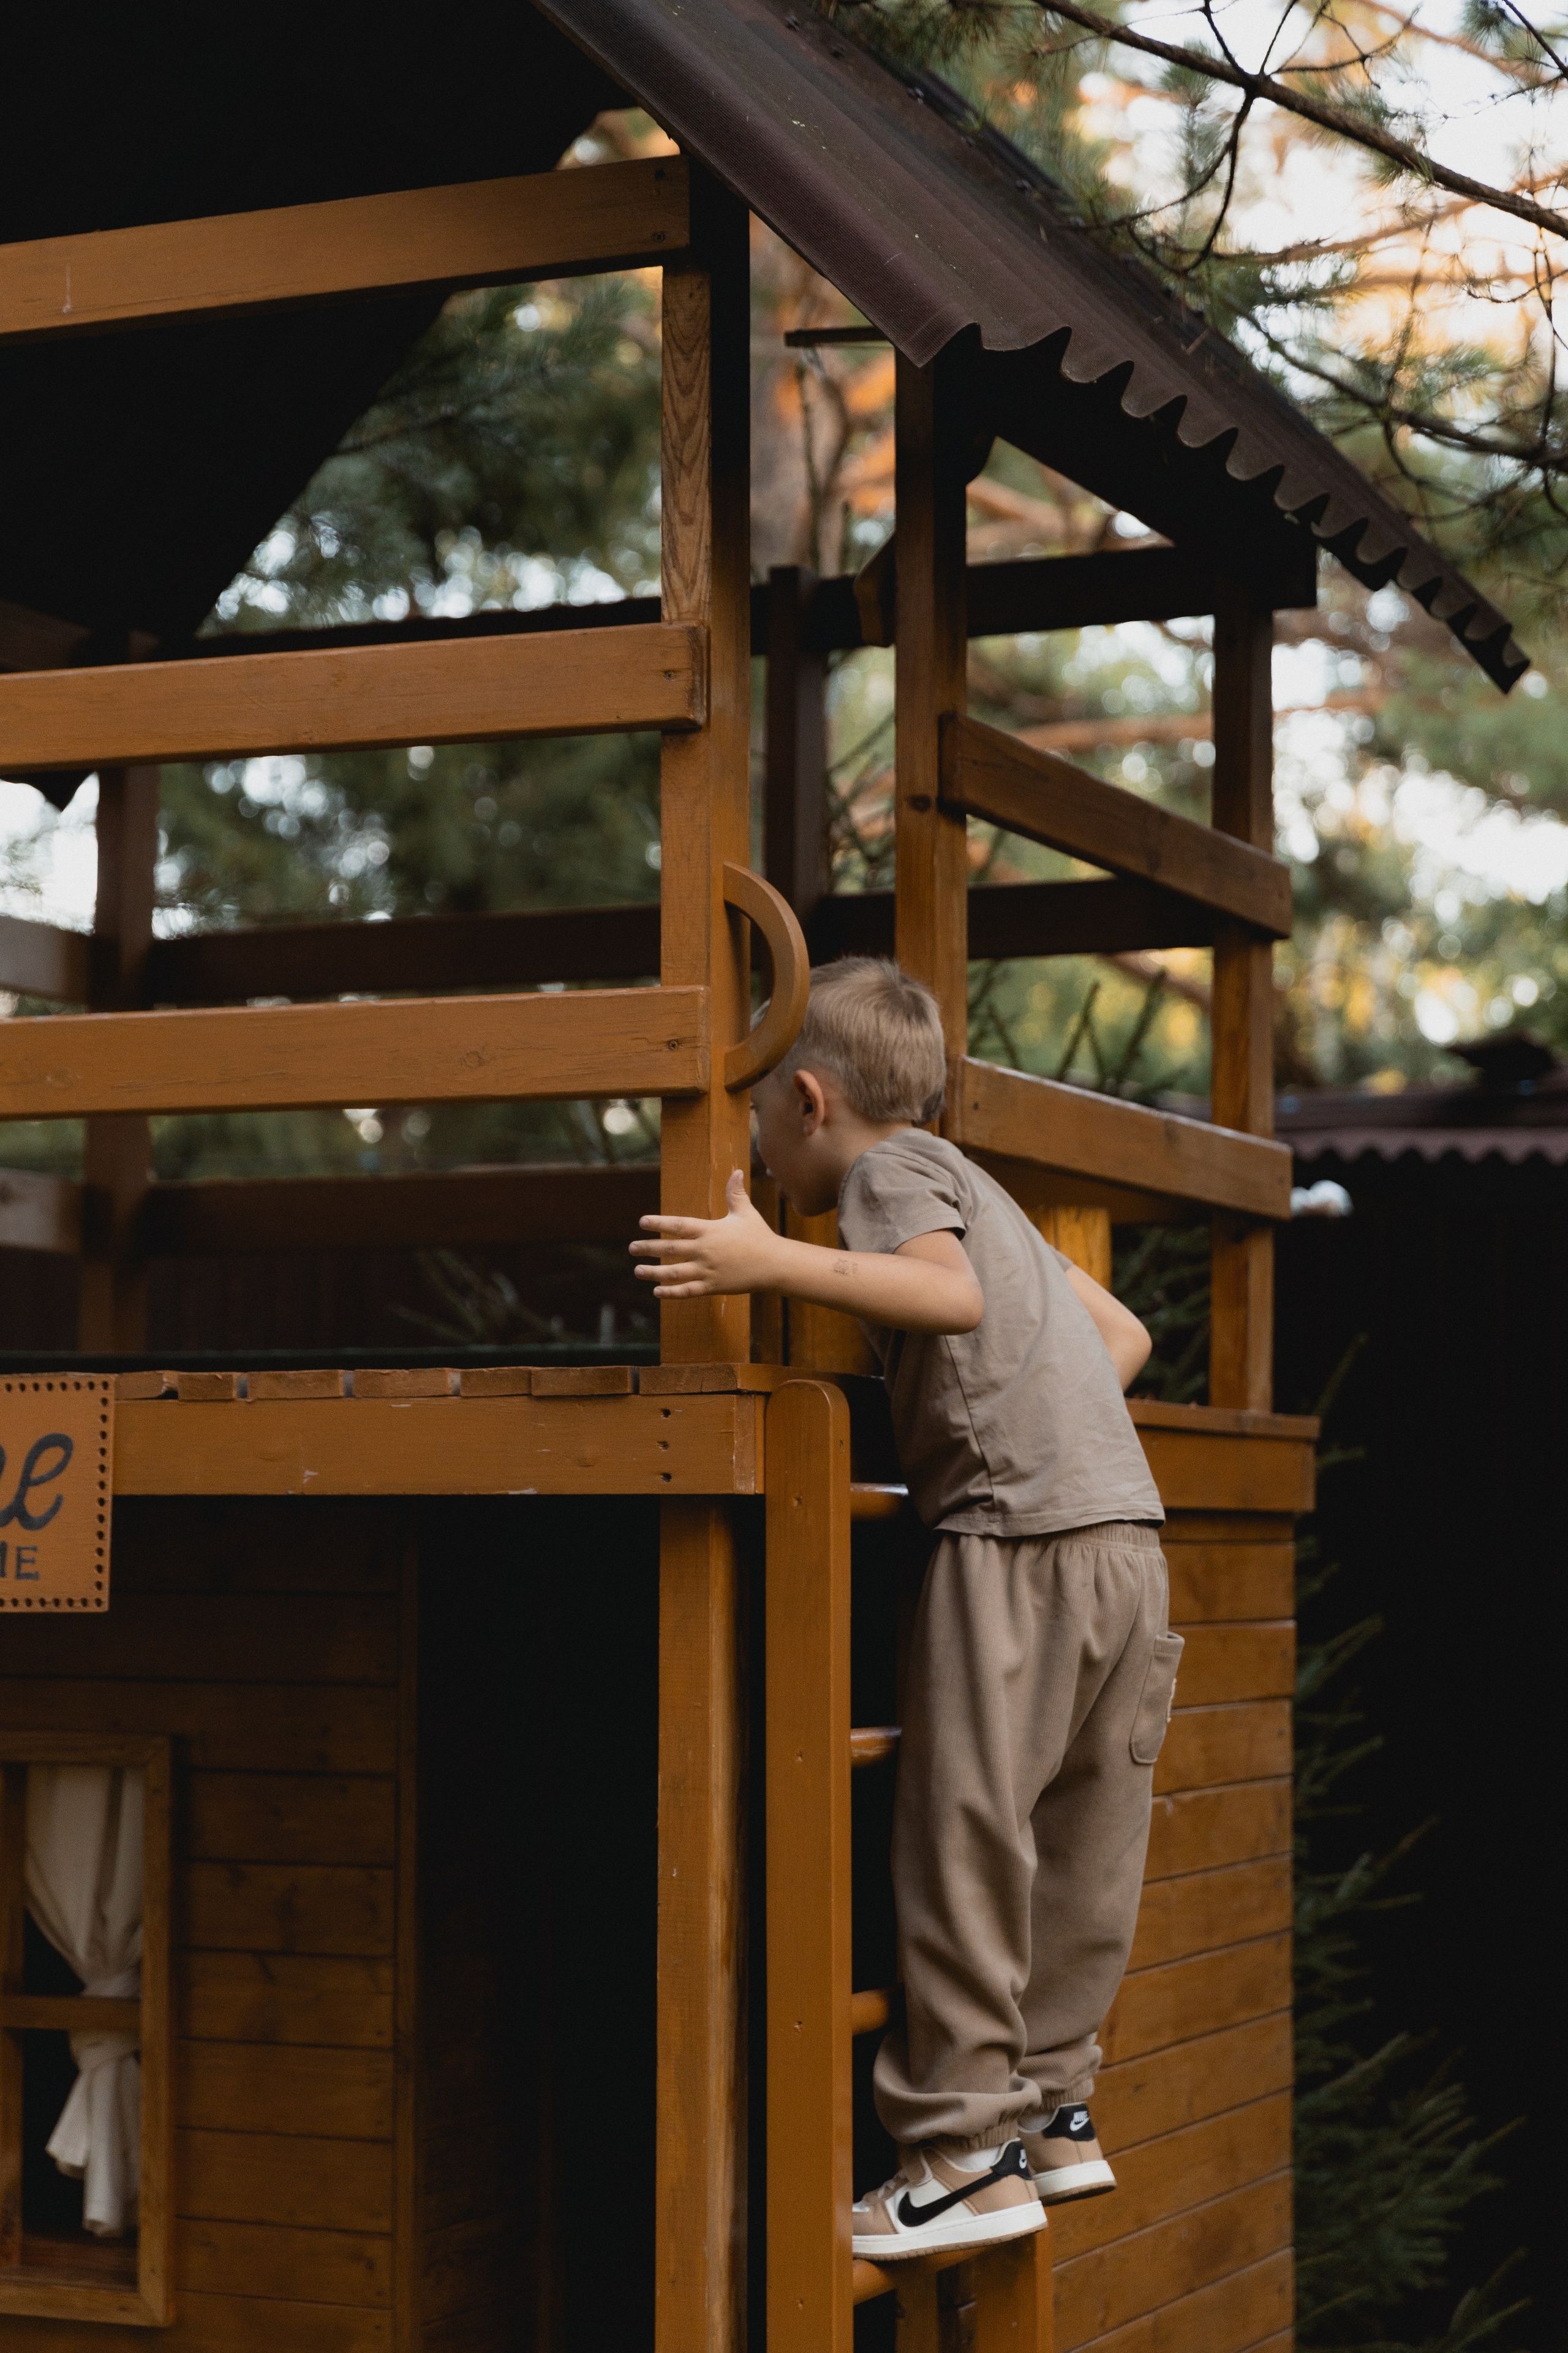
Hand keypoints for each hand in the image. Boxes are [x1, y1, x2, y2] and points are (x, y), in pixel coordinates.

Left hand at [630, 1169, 784, 1298]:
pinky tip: (657, 1291)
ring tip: (637, 1270)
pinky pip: (688, 1291)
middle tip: (631, 1248)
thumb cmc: (759, 1236)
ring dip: (653, 1272)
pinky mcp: (713, 1286)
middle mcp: (705, 1250)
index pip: (679, 1225)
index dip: (659, 1223)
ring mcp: (708, 1270)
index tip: (642, 1222)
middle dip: (648, 1248)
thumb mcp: (746, 1213)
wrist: (775, 1264)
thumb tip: (736, 1171)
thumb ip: (735, 1193)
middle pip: (670, 1249)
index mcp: (710, 1230)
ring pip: (674, 1273)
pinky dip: (671, 1293)